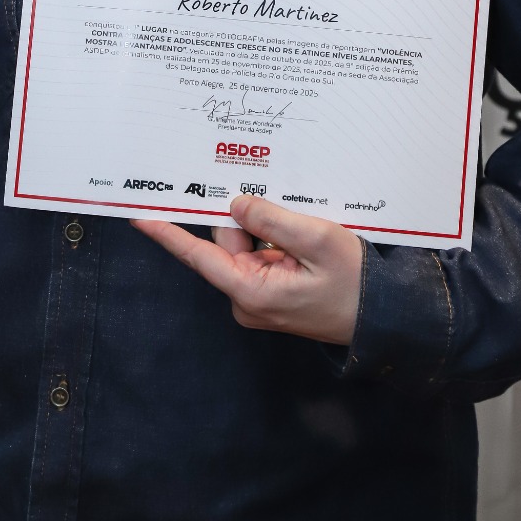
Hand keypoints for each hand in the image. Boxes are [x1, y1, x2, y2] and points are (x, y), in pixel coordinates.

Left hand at [132, 193, 364, 344]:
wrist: (382, 316)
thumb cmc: (354, 282)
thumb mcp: (316, 241)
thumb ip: (271, 220)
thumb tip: (234, 205)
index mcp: (250, 291)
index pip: (199, 256)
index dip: (167, 233)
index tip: (138, 215)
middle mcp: (245, 297)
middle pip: (227, 240)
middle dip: (248, 218)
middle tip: (283, 210)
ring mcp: (257, 296)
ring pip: (245, 243)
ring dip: (267, 227)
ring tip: (305, 231)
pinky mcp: (269, 291)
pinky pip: (259, 252)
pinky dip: (274, 238)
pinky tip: (301, 236)